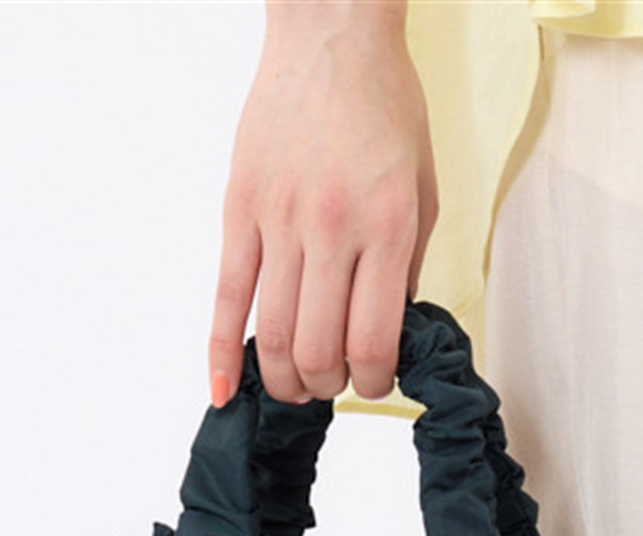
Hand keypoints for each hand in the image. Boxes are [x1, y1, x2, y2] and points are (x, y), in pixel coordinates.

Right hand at [209, 0, 438, 408]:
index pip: (372, 341)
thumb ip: (406, 266)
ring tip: (294, 385)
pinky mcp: (239, 210)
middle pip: (318, 349)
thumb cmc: (383, 107)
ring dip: (284, 380)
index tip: (375, 383)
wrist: (332, 35)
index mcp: (385, 226)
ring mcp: (279, 220)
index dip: (375, 383)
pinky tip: (222, 393)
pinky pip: (226, 298)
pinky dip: (219, 355)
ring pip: (274, 335)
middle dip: (327, 386)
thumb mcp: (423, 189)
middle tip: (333, 384)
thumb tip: (386, 333)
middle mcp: (330, 228)